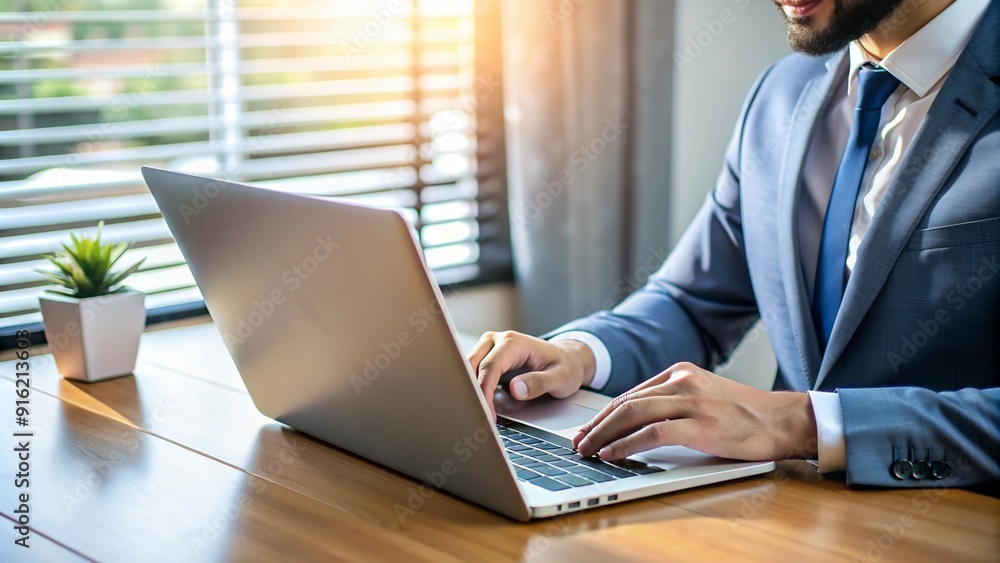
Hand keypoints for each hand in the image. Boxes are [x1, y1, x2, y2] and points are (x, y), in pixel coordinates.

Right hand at [467, 331, 595, 420]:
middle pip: (471, 366)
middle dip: (472, 392)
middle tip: (479, 418)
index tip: (488, 414)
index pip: (490, 367)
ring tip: (479, 414)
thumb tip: (515, 389)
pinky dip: (473, 390)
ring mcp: (490, 348)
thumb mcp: (560, 378)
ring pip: (467, 369)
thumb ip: (538, 383)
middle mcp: (497, 341)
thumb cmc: (565, 367)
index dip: (485, 393)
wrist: (567, 359)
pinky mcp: (488, 358)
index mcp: (513, 342)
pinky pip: (473, 373)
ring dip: (470, 391)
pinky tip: (480, 405)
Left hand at [572, 362, 817, 461]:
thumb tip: (636, 424)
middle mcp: (682, 382)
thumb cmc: (745, 414)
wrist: (784, 420)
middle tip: (578, 443)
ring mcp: (691, 401)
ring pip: (633, 414)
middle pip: (625, 402)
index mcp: (680, 373)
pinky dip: (627, 443)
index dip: (604, 415)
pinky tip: (612, 453)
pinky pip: (653, 432)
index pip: (631, 394)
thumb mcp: (704, 398)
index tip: (587, 430)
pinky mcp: (700, 424)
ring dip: (604, 434)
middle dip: (596, 425)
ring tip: (588, 450)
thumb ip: (674, 403)